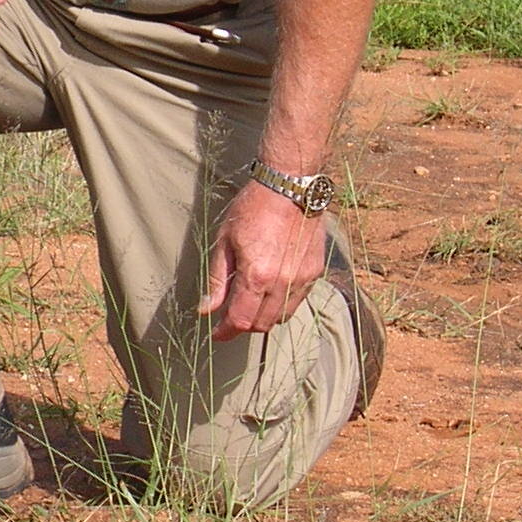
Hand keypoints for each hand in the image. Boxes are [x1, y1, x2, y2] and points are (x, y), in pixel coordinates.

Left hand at [195, 180, 326, 339]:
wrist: (289, 187)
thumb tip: (206, 310)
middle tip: (230, 315)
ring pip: (282, 317)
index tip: (217, 333)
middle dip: (243, 325)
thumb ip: (217, 280)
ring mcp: (302, 279)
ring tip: (250, 302)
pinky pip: (297, 301)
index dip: (226, 332)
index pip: (241, 320)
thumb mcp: (224, 242)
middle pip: (262, 324)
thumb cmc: (252, 209)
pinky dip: (281, 304)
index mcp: (256, 276)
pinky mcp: (315, 272)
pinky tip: (270, 289)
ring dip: (263, 317)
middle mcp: (282, 283)